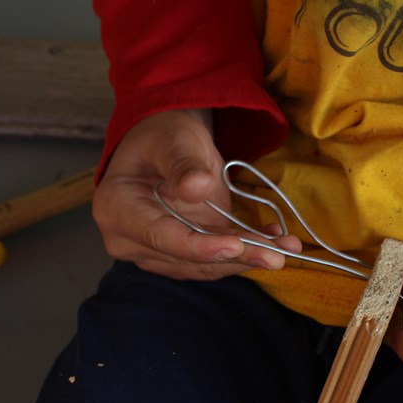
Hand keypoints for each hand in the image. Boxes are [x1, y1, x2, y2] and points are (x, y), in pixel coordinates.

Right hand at [93, 109, 300, 279]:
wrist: (168, 143)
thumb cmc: (165, 136)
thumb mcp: (174, 141)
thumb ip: (183, 164)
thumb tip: (197, 188)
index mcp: (116, 209)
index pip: (160, 237)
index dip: (199, 246)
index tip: (235, 246)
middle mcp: (129, 239)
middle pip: (186, 258)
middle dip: (235, 257)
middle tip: (278, 254)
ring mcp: (155, 251)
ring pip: (204, 266)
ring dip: (247, 258)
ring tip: (285, 247)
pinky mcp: (181, 254)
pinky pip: (214, 261)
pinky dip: (245, 253)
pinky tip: (275, 242)